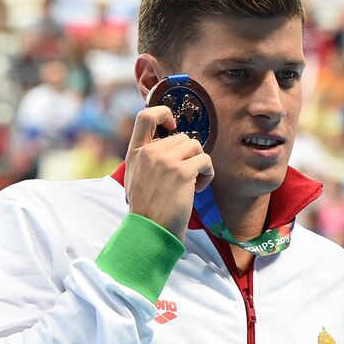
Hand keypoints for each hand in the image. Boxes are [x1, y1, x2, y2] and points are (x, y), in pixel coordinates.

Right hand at [124, 106, 213, 238]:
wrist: (150, 230)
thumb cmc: (148, 209)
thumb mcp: (137, 177)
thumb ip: (148, 158)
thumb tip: (169, 144)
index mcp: (135, 152)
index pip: (146, 116)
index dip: (164, 113)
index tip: (174, 125)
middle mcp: (148, 152)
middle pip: (182, 137)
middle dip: (190, 156)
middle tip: (186, 177)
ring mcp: (164, 160)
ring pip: (196, 147)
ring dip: (200, 165)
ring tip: (191, 184)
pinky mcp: (181, 171)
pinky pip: (205, 160)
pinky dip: (208, 175)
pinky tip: (196, 189)